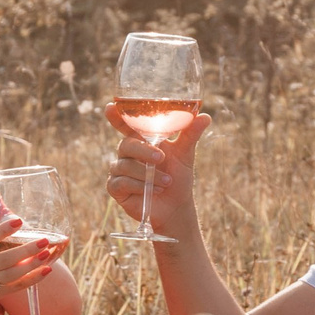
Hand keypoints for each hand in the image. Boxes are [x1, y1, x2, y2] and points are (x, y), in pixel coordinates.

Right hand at [0, 213, 61, 314]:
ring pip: (13, 274)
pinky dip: (33, 278)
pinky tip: (46, 270)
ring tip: (47, 253)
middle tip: (44, 240)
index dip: (2, 230)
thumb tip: (12, 227)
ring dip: (32, 264)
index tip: (18, 221)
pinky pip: (17, 286)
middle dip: (26, 249)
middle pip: (5, 259)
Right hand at [104, 102, 212, 239]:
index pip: (125, 125)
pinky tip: (153, 190)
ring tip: (166, 182)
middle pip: (126, 145)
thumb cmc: (178, 177)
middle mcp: (127, 153)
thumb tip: (205, 116)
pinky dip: (138, 186)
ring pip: (124, 165)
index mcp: (141, 140)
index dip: (116, 117)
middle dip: (144, 151)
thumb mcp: (185, 154)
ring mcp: (119, 170)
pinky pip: (121, 182)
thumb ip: (190, 134)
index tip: (109, 108)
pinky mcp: (116, 188)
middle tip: (161, 158)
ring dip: (146, 174)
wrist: (176, 206)